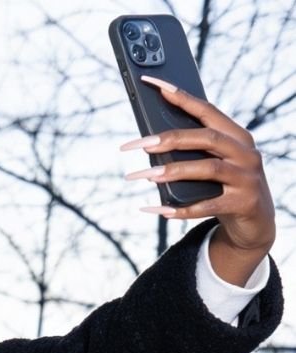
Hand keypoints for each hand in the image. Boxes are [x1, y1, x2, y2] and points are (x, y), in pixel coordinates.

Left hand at [121, 76, 275, 283]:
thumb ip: (197, 150)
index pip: (207, 110)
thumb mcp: (218, 162)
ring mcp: (246, 178)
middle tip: (141, 144)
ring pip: (207, 169)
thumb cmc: (228, 186)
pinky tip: (160, 210)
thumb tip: (153, 142)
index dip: (181, 97)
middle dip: (171, 138)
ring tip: (146, 175)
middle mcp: (245, 152)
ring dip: (174, 171)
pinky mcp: (243, 203)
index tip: (154, 86)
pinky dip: (182, 209)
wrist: (256, 222)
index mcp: (237, 135)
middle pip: (206, 138)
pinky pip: (208, 206)